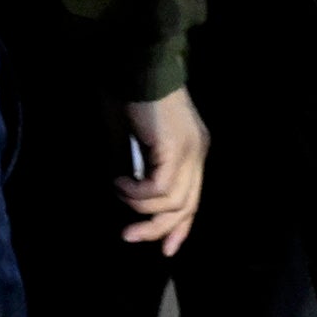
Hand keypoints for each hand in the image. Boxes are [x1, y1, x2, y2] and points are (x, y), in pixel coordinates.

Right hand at [117, 85, 208, 254]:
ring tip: (119, 189)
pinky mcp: (175, 148)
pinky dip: (136, 191)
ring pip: (172, 201)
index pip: (193, 199)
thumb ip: (138, 170)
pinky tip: (121, 180)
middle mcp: (197, 152)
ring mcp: (189, 150)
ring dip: (139, 205)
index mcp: (193, 150)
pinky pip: (159, 188)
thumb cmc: (131, 99)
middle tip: (128, 236)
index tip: (164, 249)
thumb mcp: (135, 142)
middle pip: (187, 206)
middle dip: (157, 229)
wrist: (134, 67)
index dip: (179, 226)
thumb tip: (131, 200)